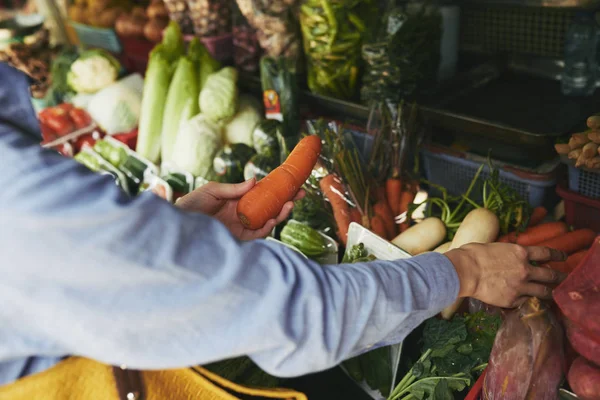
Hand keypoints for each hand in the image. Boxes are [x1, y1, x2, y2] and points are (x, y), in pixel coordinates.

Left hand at [176, 179, 304, 240]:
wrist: (176, 225)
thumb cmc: (190, 205)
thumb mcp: (212, 191)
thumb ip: (234, 189)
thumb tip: (256, 180)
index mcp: (237, 200)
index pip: (262, 194)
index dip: (277, 188)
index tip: (291, 182)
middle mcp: (242, 214)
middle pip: (269, 207)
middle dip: (286, 201)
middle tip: (302, 192)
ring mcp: (241, 227)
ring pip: (267, 221)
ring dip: (280, 213)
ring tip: (290, 203)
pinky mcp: (238, 240)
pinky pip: (257, 234)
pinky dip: (267, 227)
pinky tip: (274, 217)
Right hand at [445, 243, 567, 307]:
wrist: (464, 271)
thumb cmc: (472, 255)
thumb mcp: (494, 247)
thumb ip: (506, 253)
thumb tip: (506, 257)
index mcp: (520, 252)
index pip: (546, 253)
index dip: (557, 255)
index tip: (563, 258)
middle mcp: (525, 269)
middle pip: (550, 275)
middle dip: (560, 277)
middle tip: (565, 279)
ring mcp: (520, 286)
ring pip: (543, 292)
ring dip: (549, 293)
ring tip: (553, 295)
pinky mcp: (512, 300)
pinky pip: (525, 301)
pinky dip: (528, 301)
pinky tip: (529, 302)